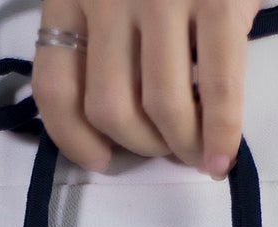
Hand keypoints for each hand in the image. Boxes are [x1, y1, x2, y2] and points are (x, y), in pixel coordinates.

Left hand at [31, 0, 261, 178]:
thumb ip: (101, 34)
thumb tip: (117, 118)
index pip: (55, 86)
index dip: (73, 139)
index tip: (100, 160)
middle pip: (109, 108)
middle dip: (140, 146)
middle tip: (165, 148)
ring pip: (158, 107)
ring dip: (180, 146)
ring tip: (198, 151)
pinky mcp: (218, 0)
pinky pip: (216, 88)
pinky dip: (220, 134)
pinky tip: (223, 159)